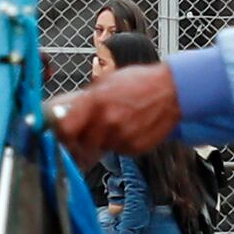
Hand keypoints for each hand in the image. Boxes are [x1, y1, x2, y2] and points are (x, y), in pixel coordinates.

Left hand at [52, 62, 177, 157]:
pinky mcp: (134, 148)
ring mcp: (121, 137)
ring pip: (100, 148)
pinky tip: (130, 128)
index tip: (62, 133)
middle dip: (81, 140)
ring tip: (115, 124)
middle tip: (87, 133)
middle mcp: (107, 122)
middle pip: (81, 144)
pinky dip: (120, 143)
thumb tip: (67, 112)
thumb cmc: (139, 82)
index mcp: (96, 102)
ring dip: (102, 141)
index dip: (62, 133)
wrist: (172, 91)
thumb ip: (86, 100)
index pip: (66, 129)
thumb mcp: (107, 82)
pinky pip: (118, 151)